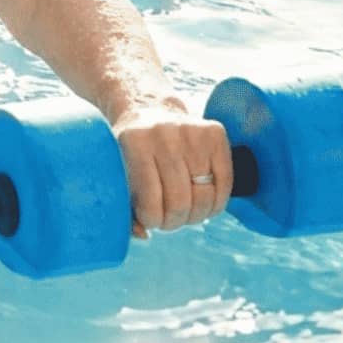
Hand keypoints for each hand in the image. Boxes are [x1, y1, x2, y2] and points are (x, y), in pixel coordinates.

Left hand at [111, 101, 232, 238]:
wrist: (148, 108)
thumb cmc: (130, 150)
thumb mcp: (116, 170)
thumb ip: (124, 207)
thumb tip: (144, 235)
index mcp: (133, 142)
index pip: (151, 202)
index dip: (152, 220)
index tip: (149, 219)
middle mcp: (164, 134)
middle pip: (181, 202)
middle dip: (174, 221)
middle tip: (168, 220)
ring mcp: (192, 132)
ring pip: (205, 197)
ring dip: (195, 215)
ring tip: (183, 212)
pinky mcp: (215, 132)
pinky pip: (225, 183)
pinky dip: (215, 203)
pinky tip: (202, 202)